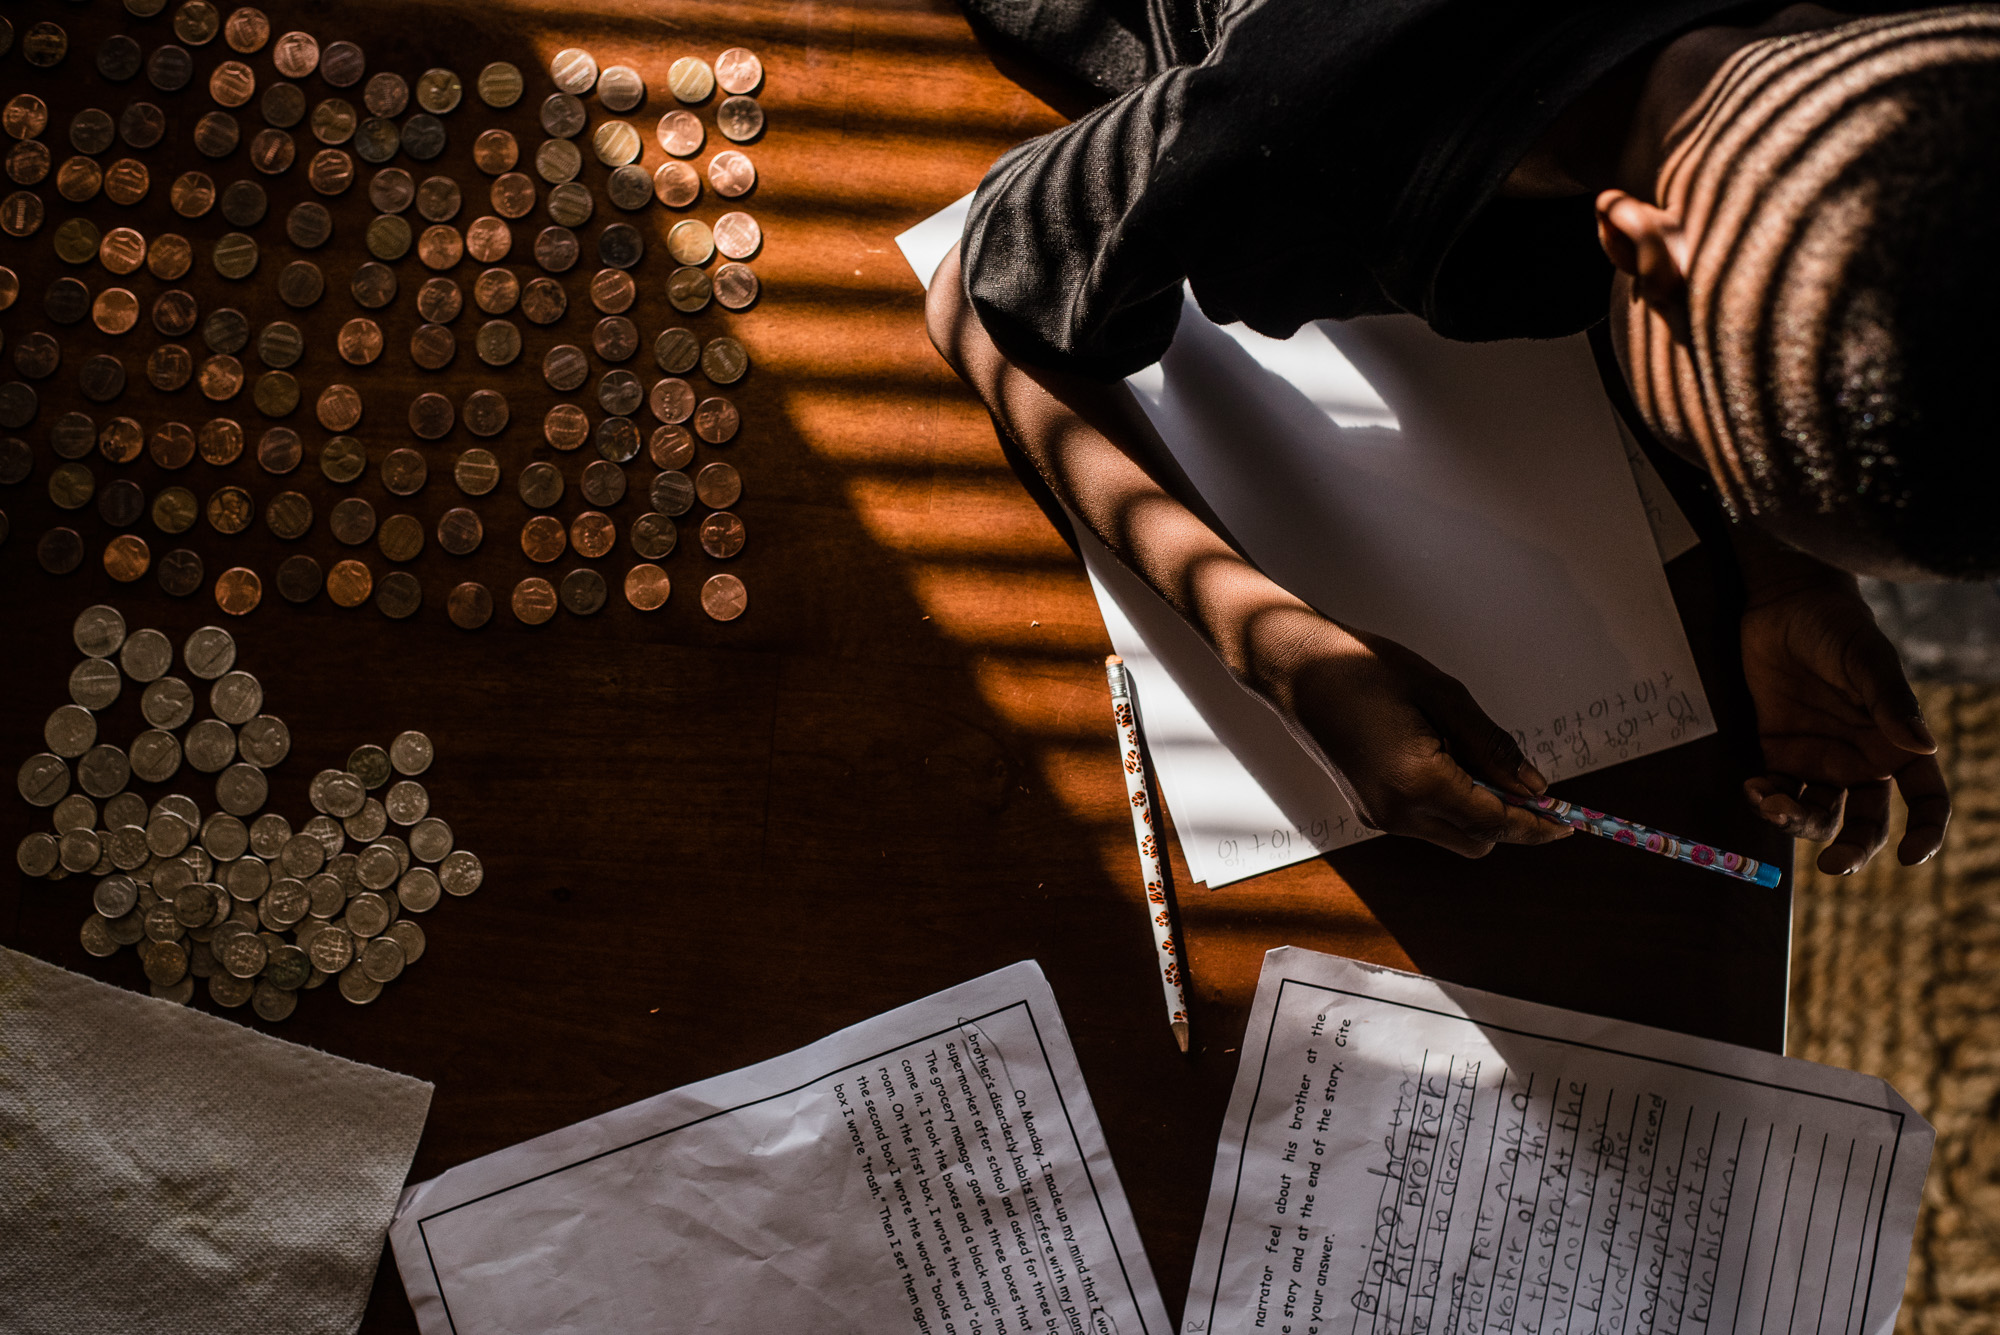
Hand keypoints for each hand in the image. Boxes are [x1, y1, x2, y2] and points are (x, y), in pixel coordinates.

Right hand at [1250, 611, 1571, 856]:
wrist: (1295, 668)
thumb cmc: (1364, 668)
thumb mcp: (1443, 695)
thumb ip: (1491, 746)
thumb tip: (1535, 787)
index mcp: (1417, 782)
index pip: (1496, 821)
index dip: (1538, 824)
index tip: (1570, 822)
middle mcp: (1397, 812)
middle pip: (1478, 840)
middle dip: (1508, 819)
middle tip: (1523, 779)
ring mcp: (1378, 816)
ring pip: (1453, 835)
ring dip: (1476, 810)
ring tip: (1465, 752)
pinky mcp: (1368, 810)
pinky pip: (1425, 822)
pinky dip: (1448, 803)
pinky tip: (1438, 757)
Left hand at [1739, 575, 1947, 872]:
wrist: (1783, 606)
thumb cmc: (1837, 629)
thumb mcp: (1866, 661)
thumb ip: (1891, 703)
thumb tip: (1925, 747)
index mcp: (1896, 746)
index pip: (1924, 800)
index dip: (1925, 831)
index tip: (1911, 857)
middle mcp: (1860, 761)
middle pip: (1866, 823)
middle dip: (1852, 849)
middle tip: (1831, 865)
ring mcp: (1817, 760)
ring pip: (1817, 814)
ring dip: (1797, 821)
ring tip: (1773, 803)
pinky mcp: (1777, 752)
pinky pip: (1775, 790)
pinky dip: (1764, 798)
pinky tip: (1754, 787)